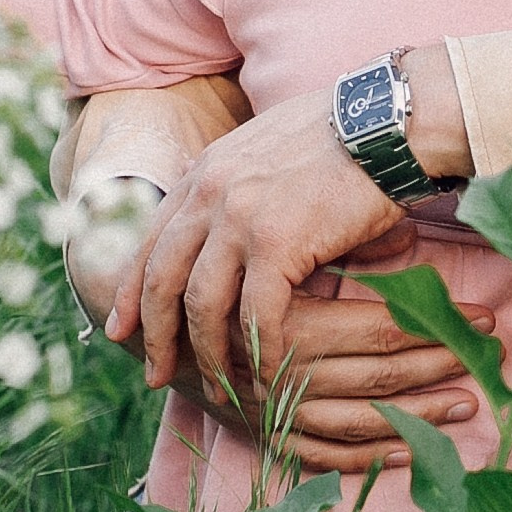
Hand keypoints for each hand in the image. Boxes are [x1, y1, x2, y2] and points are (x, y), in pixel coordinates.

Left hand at [105, 59, 474, 393]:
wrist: (389, 122)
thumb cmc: (346, 137)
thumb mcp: (270, 151)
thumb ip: (241, 185)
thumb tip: (232, 224)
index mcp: (206, 171)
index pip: (150, 240)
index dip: (131, 290)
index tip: (122, 327)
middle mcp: (211, 192)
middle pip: (161, 278)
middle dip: (153, 334)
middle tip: (153, 375)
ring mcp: (240, 217)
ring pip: (202, 305)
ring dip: (208, 355)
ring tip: (219, 390)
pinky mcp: (278, 242)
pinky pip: (257, 314)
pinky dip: (261, 351)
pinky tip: (270, 375)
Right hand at [171, 249, 491, 473]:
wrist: (155, 309)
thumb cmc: (229, 260)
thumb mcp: (275, 237)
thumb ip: (337, 241)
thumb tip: (405, 233)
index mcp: (278, 312)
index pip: (374, 328)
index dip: (433, 325)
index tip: (485, 315)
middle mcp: (272, 367)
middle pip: (373, 377)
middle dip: (437, 367)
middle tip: (490, 355)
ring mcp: (267, 408)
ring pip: (354, 423)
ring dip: (418, 418)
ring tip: (468, 403)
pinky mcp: (262, 434)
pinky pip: (323, 457)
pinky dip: (371, 457)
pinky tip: (417, 450)